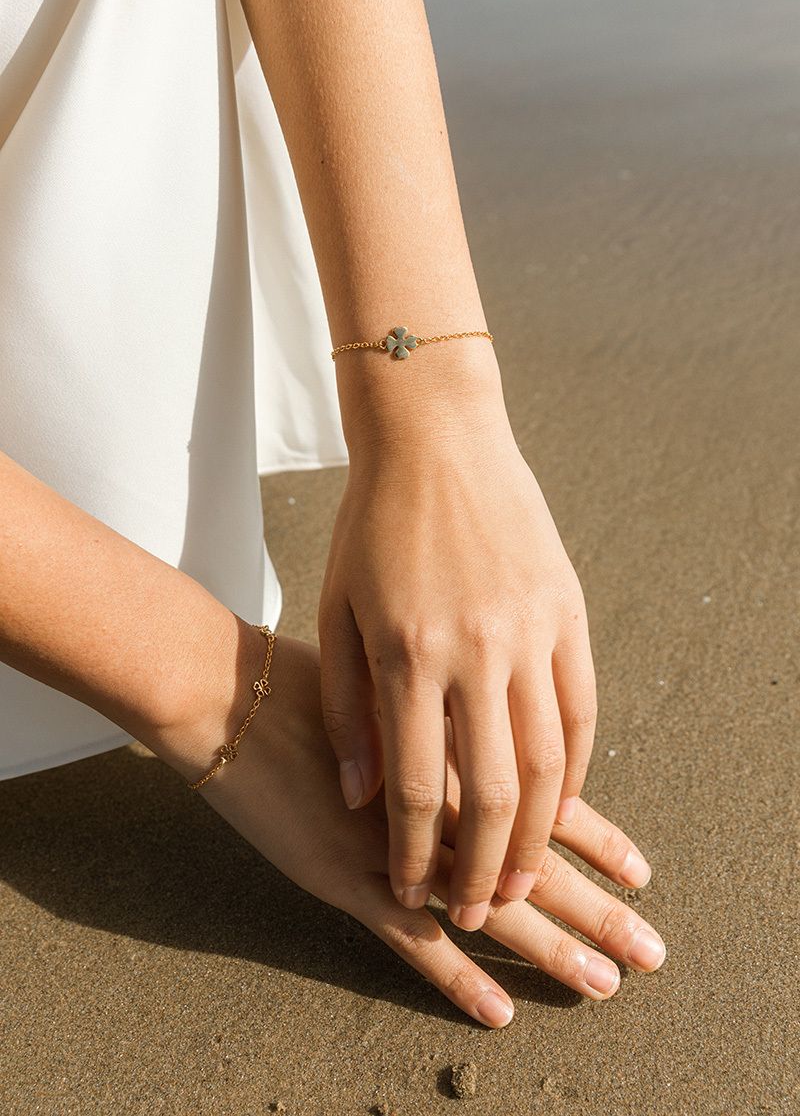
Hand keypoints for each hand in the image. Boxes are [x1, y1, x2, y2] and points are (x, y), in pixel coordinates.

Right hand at [197, 636, 663, 1026]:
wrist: (228, 695)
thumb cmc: (301, 677)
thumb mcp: (386, 678)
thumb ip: (438, 711)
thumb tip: (484, 722)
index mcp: (454, 750)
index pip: (543, 800)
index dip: (596, 839)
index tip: (642, 870)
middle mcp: (441, 802)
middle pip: (535, 862)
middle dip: (597, 908)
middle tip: (652, 950)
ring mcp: (396, 846)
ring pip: (491, 908)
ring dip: (550, 949)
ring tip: (604, 984)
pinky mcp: (346, 879)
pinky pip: (412, 941)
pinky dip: (456, 977)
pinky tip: (499, 1010)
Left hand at [319, 413, 596, 928]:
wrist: (437, 439)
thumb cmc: (373, 524)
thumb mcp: (337, 610)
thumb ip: (348, 707)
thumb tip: (359, 797)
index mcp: (406, 653)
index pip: (413, 788)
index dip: (414, 855)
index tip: (414, 895)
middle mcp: (474, 651)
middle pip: (490, 793)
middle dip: (484, 868)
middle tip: (479, 912)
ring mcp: (529, 631)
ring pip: (547, 763)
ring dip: (538, 834)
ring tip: (524, 877)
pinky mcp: (566, 613)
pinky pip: (581, 711)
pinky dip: (576, 768)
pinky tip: (560, 804)